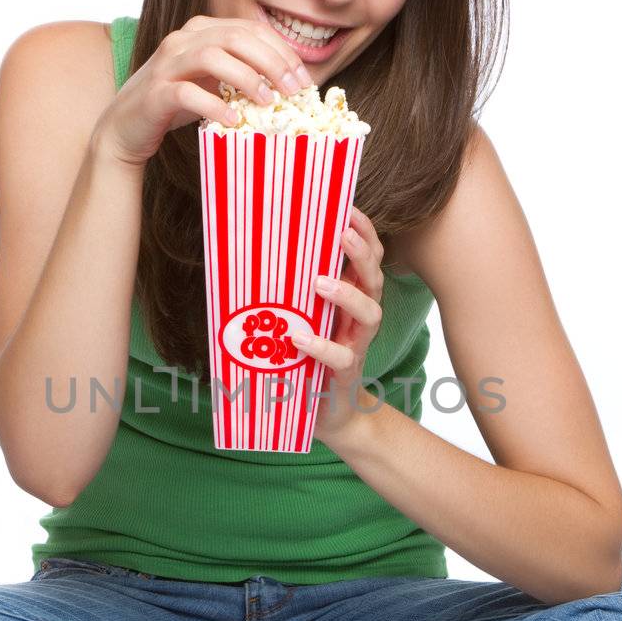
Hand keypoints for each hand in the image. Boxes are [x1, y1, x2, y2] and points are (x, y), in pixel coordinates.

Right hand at [98, 15, 311, 167]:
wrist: (126, 127)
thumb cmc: (175, 105)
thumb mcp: (213, 83)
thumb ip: (243, 75)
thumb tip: (290, 86)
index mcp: (200, 31)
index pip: (251, 29)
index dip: (282, 52)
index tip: (304, 80)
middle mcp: (182, 40)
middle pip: (236, 37)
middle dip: (272, 62)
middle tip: (294, 91)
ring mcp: (166, 64)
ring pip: (212, 55)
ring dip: (246, 78)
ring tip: (268, 103)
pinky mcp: (155, 93)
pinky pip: (186, 92)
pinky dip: (213, 105)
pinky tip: (232, 121)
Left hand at [290, 205, 384, 449]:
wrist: (326, 414)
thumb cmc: (308, 359)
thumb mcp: (297, 317)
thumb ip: (287, 292)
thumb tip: (246, 257)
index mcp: (352, 297)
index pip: (368, 257)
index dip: (363, 231)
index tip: (346, 207)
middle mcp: (359, 318)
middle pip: (375, 277)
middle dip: (362, 252)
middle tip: (341, 234)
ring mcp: (356, 345)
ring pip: (369, 314)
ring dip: (347, 294)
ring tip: (320, 282)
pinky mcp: (345, 375)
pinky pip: (340, 358)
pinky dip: (320, 346)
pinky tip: (299, 338)